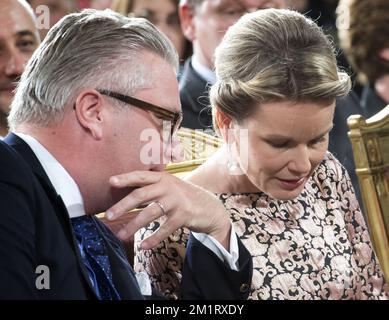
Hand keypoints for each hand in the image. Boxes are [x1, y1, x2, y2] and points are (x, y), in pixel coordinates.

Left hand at [105, 171, 230, 249]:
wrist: (210, 207)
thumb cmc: (182, 197)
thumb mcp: (169, 186)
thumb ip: (151, 187)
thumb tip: (124, 195)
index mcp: (162, 178)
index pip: (141, 176)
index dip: (126, 178)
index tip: (111, 181)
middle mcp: (168, 187)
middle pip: (141, 195)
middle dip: (123, 206)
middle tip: (108, 216)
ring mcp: (176, 201)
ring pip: (150, 213)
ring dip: (133, 225)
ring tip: (120, 235)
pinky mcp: (183, 216)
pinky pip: (164, 228)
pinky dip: (153, 238)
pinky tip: (143, 245)